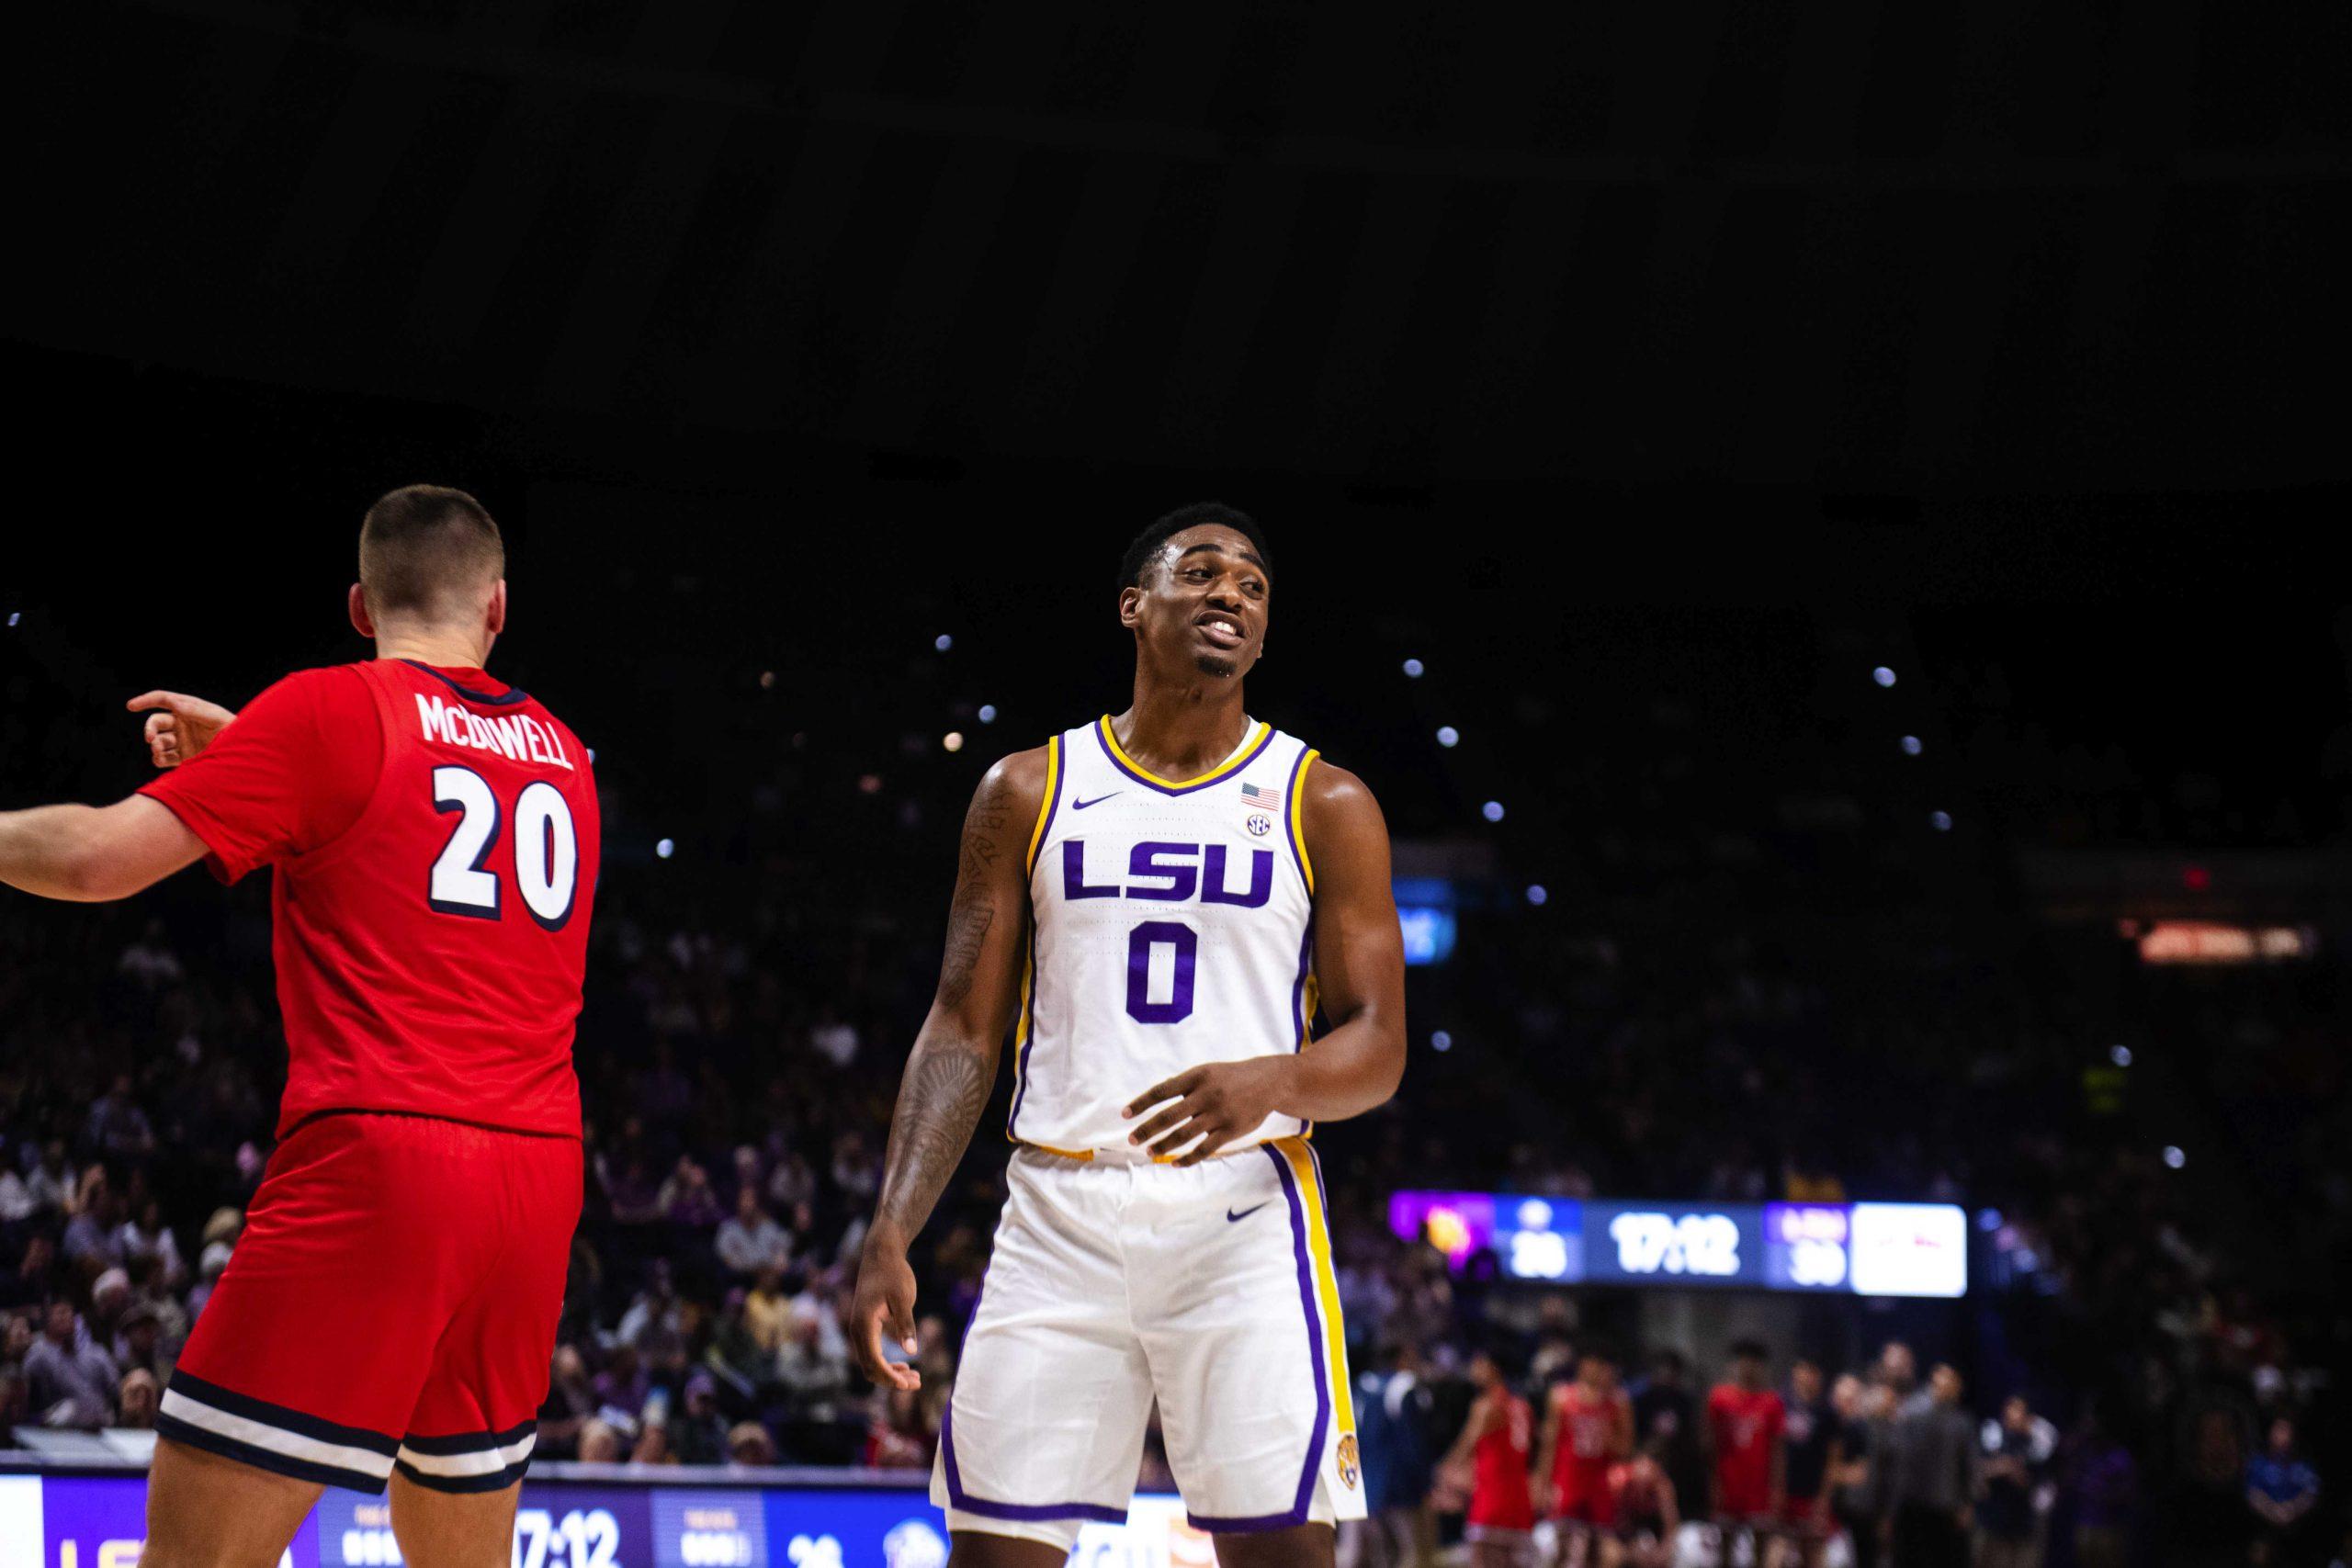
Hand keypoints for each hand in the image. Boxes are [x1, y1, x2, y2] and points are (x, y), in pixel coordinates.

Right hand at [128, 691, 235, 768]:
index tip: (131, 706)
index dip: (146, 700)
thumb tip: (174, 703)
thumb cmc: (236, 733)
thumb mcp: (219, 719)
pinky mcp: (183, 758)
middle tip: (150, 739)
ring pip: (158, 741)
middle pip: (156, 722)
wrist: (245, 757)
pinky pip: (163, 758)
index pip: (163, 700)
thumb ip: (197, 711)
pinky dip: (158, 759)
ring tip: (160, 752)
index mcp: (190, 709)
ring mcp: (182, 742)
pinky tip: (161, 759)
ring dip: (155, 746)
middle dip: (149, 728)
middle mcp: (183, 724)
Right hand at [849, 1237, 919, 1390]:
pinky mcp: (866, 1325)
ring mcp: (860, 1328)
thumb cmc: (893, 1273)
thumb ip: (906, 1324)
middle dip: (891, 1380)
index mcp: (864, 1324)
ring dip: (890, 1373)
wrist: (881, 1253)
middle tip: (917, 1383)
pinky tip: (905, 1364)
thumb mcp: (903, 1298)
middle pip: (870, 1367)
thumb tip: (911, 1352)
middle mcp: (857, 1329)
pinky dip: (886, 1363)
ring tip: (915, 1378)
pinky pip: (872, 1352)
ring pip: (870, 1362)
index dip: (890, 1377)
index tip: (909, 1385)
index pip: (874, 1361)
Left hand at [1123, 1056, 1293, 1163]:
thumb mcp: (1206, 1072)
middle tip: (1131, 1140)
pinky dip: (1187, 1158)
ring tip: (1149, 1152)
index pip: (1161, 1091)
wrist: (1268, 1082)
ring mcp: (1218, 1114)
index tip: (1124, 1114)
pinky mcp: (1230, 1131)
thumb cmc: (1230, 1077)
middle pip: (1169, 1116)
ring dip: (1163, 1145)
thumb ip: (1183, 1085)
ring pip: (1184, 1135)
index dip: (1141, 1103)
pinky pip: (1204, 1149)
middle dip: (1147, 1129)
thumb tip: (1156, 1098)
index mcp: (1196, 1077)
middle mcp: (1206, 1095)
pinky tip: (1174, 1163)